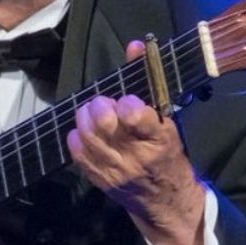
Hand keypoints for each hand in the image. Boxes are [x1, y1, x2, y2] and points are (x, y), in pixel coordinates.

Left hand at [66, 40, 205, 244]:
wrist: (166, 199)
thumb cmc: (168, 153)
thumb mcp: (168, 118)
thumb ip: (150, 80)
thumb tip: (136, 45)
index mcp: (159, 138)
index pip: (135, 115)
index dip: (127, 102)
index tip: (127, 100)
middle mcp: (136, 156)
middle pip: (103, 124)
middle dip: (99, 106)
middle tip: (104, 103)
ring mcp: (115, 170)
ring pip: (87, 137)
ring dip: (85, 118)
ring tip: (92, 114)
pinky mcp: (100, 179)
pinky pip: (78, 154)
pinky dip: (77, 137)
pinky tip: (84, 132)